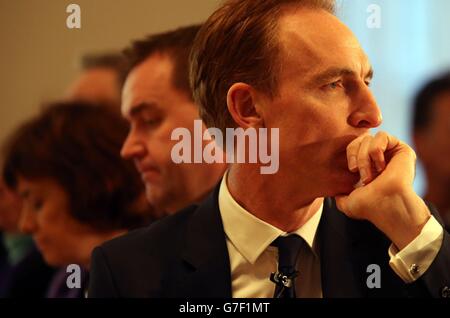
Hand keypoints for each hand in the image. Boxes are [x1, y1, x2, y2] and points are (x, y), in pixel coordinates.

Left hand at [335, 131, 430, 249]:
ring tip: (371, 174)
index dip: (350, 155)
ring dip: (365, 157)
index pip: (353, 147)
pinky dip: (376, 150)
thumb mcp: (346, 203)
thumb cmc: (368, 207)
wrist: (385, 206)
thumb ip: (340, 196)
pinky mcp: (402, 150)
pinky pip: (382, 136)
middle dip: (356, 155)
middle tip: (357, 171)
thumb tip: (335, 193)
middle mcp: (379, 159)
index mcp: (368, 166)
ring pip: (369, 138)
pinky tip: (381, 166)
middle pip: (359, 139)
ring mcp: (391, 154)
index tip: (352, 170)